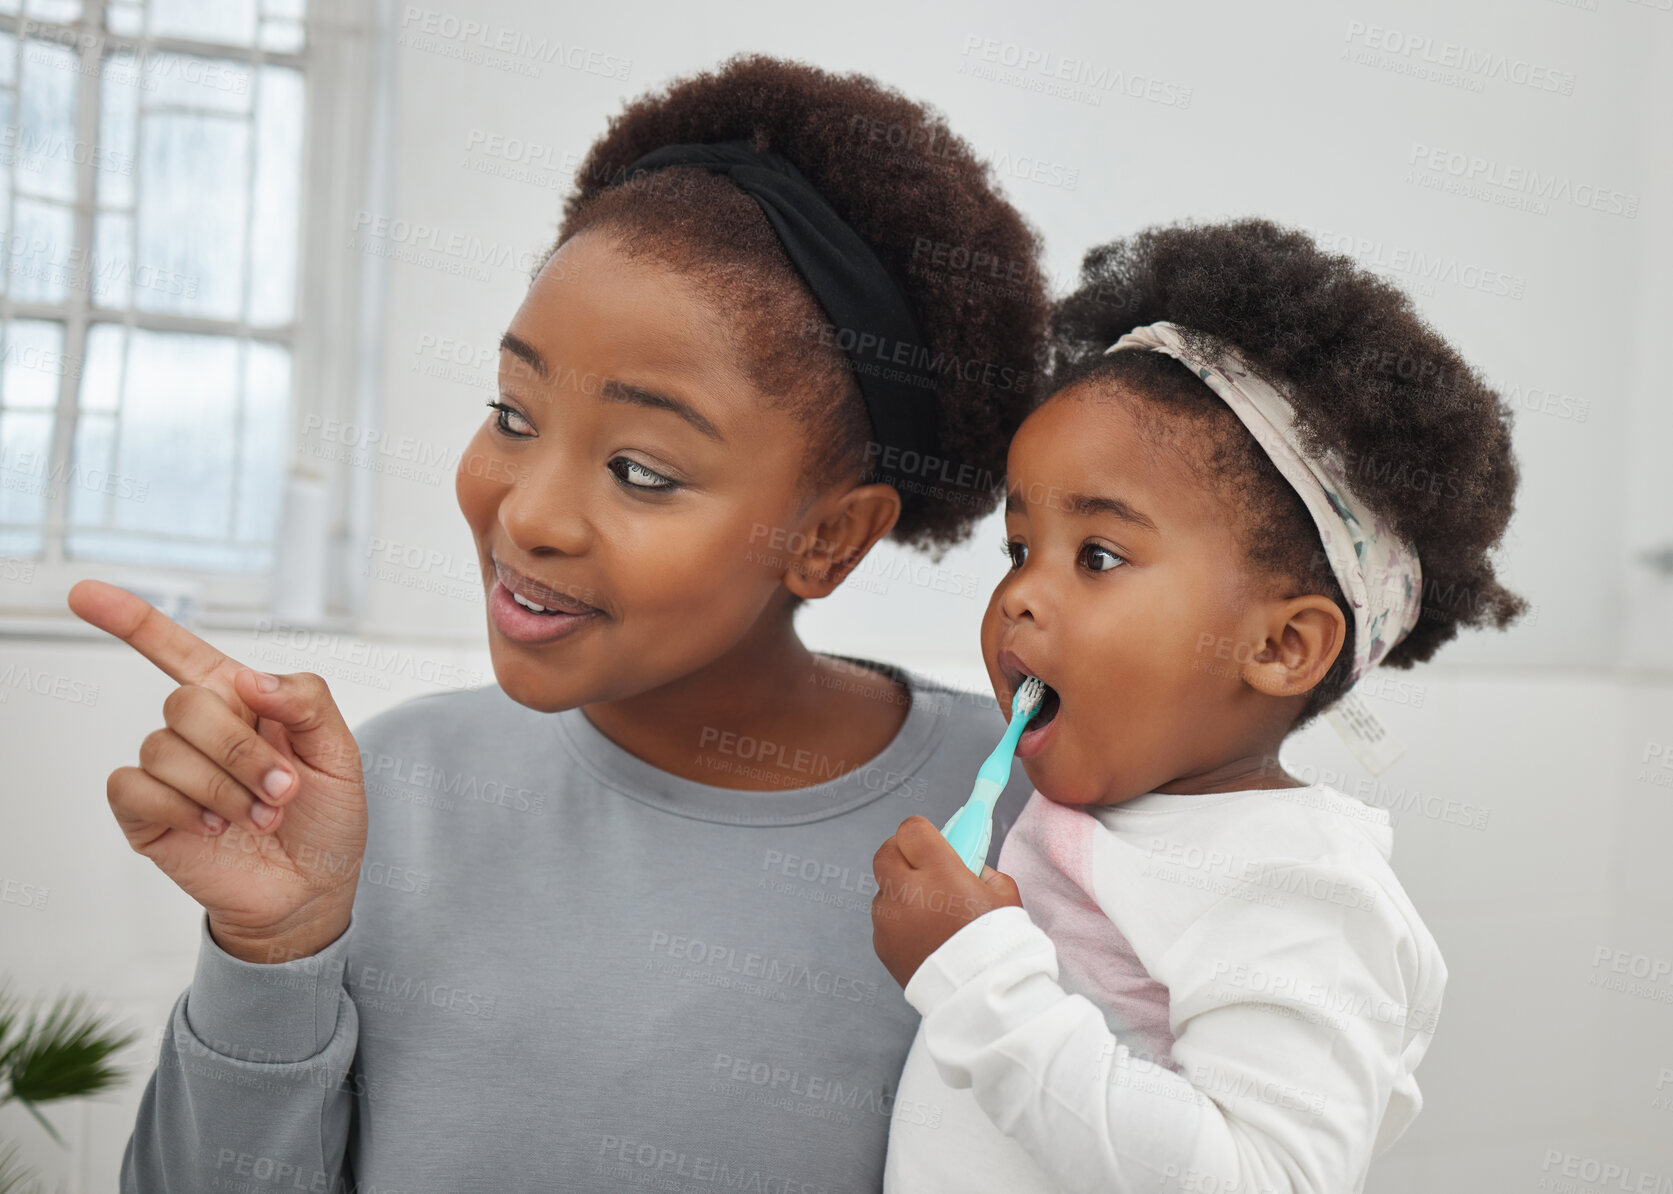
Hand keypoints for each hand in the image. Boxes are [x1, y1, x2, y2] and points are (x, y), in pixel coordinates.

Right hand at [68, 579, 367, 962]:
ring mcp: (168, 771)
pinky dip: (179, 807)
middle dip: (243, 752)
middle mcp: (199, 730)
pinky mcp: (145, 814)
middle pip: (188, 703)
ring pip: (165, 747)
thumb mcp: (341, 753)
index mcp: (242, 701)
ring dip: (224, 788)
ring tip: (260, 817)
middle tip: (282, 791)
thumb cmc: (327, 819)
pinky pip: (133, 788)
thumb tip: (251, 679)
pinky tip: (210, 827)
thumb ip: (307, 702)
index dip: (132, 619)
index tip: (83, 593)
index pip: (179, 650)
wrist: (313, 889)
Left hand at [871, 814, 1022, 988]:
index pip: (911, 829)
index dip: (921, 833)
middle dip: (902, 854)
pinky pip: (884, 920)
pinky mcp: (882, 944)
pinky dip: (899, 922)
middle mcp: (907, 892)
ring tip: (930, 912)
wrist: (981, 995)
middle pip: (885, 853)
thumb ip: (981, 869)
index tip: (932, 840)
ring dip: (901, 892)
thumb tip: (967, 863)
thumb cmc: (998, 945)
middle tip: (921, 865)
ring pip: (884, 889)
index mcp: (939, 872)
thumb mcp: (1004, 894)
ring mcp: (889, 919)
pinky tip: (924, 936)